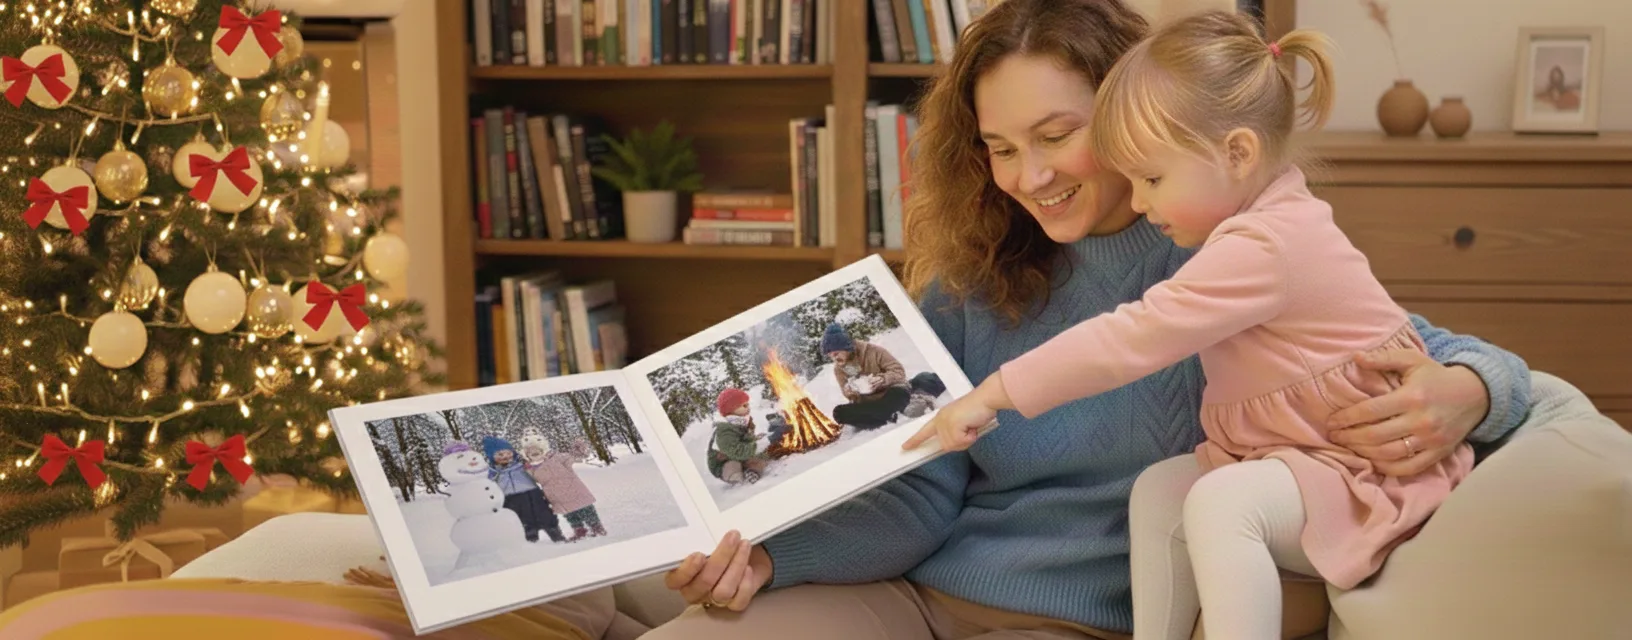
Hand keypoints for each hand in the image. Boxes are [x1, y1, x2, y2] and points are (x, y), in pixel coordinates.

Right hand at [662, 530, 771, 611]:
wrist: (743, 551)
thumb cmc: (718, 542)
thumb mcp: (705, 536)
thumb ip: (699, 536)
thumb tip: (700, 519)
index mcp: (680, 575)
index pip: (675, 581)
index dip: (686, 571)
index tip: (699, 554)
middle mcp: (694, 590)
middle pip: (704, 582)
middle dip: (721, 557)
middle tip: (732, 536)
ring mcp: (714, 599)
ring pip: (722, 592)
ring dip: (736, 565)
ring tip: (745, 545)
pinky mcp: (734, 603)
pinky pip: (738, 601)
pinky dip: (745, 583)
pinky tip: (748, 568)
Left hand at [902, 373, 1008, 450]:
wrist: (986, 398)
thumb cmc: (978, 409)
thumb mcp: (963, 423)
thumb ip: (955, 432)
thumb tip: (952, 444)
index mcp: (940, 417)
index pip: (925, 431)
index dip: (915, 440)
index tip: (905, 447)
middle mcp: (940, 419)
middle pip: (946, 445)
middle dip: (961, 442)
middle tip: (970, 429)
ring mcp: (945, 422)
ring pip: (953, 445)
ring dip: (966, 440)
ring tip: (971, 426)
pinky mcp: (952, 425)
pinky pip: (961, 442)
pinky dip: (970, 437)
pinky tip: (973, 426)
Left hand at [1327, 349, 1489, 475]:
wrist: (1475, 395)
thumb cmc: (1436, 377)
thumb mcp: (1412, 360)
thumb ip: (1383, 358)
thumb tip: (1355, 357)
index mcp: (1412, 397)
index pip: (1370, 411)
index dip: (1346, 418)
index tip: (1331, 422)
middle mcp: (1421, 421)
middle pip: (1375, 435)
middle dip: (1349, 437)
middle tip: (1334, 436)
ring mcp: (1430, 441)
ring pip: (1388, 454)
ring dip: (1362, 453)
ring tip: (1347, 447)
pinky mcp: (1438, 454)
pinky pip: (1407, 468)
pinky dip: (1386, 468)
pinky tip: (1371, 460)